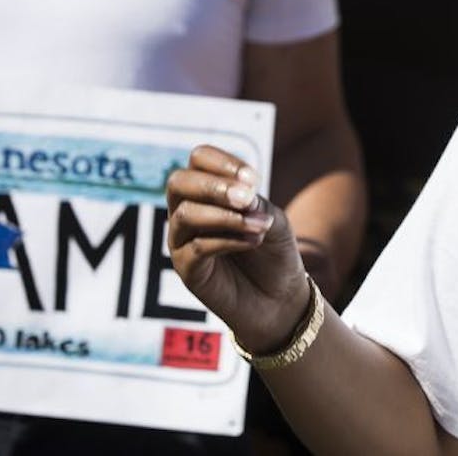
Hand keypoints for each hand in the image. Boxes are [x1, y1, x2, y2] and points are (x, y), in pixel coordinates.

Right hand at [166, 145, 310, 351]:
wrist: (280, 299)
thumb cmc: (273, 252)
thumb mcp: (272, 219)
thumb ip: (255, 204)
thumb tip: (239, 196)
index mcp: (207, 191)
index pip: (199, 159)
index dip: (223, 162)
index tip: (254, 179)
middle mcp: (187, 211)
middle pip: (178, 181)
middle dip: (214, 185)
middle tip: (247, 197)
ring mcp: (182, 241)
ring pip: (185, 214)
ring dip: (226, 216)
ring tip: (259, 226)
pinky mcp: (186, 270)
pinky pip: (196, 247)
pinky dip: (228, 240)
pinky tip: (253, 241)